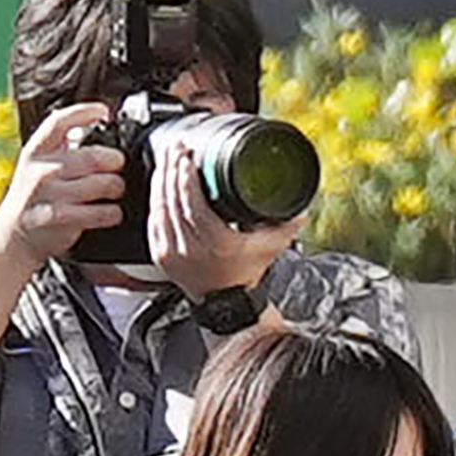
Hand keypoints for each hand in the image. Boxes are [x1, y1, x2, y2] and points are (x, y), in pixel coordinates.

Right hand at [0, 101, 126, 274]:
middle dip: (115, 162)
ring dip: (116, 189)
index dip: (84, 112)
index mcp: (35, 151)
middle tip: (115, 168)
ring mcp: (49, 194)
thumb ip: (61, 148)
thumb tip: (96, 126)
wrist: (12, 237)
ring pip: (104, 184)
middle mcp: (41, 169)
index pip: (59, 121)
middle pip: (94, 156)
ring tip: (112, 192)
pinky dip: (113, 213)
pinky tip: (108, 213)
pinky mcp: (60, 218)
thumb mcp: (38, 166)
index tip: (103, 112)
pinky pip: (103, 212)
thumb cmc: (34, 198)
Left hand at [146, 135, 295, 299]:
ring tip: (168, 161)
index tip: (187, 157)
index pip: (193, 203)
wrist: (226, 304)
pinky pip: (153, 219)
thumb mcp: (270, 248)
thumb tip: (302, 207)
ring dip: (161, 180)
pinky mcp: (160, 254)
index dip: (186, 177)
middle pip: (173, 200)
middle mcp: (191, 248)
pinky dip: (155, 198)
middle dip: (172, 170)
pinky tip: (160, 184)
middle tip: (177, 150)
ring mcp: (172, 252)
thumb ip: (287, 226)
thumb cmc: (245, 275)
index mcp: (218, 243)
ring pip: (159, 207)